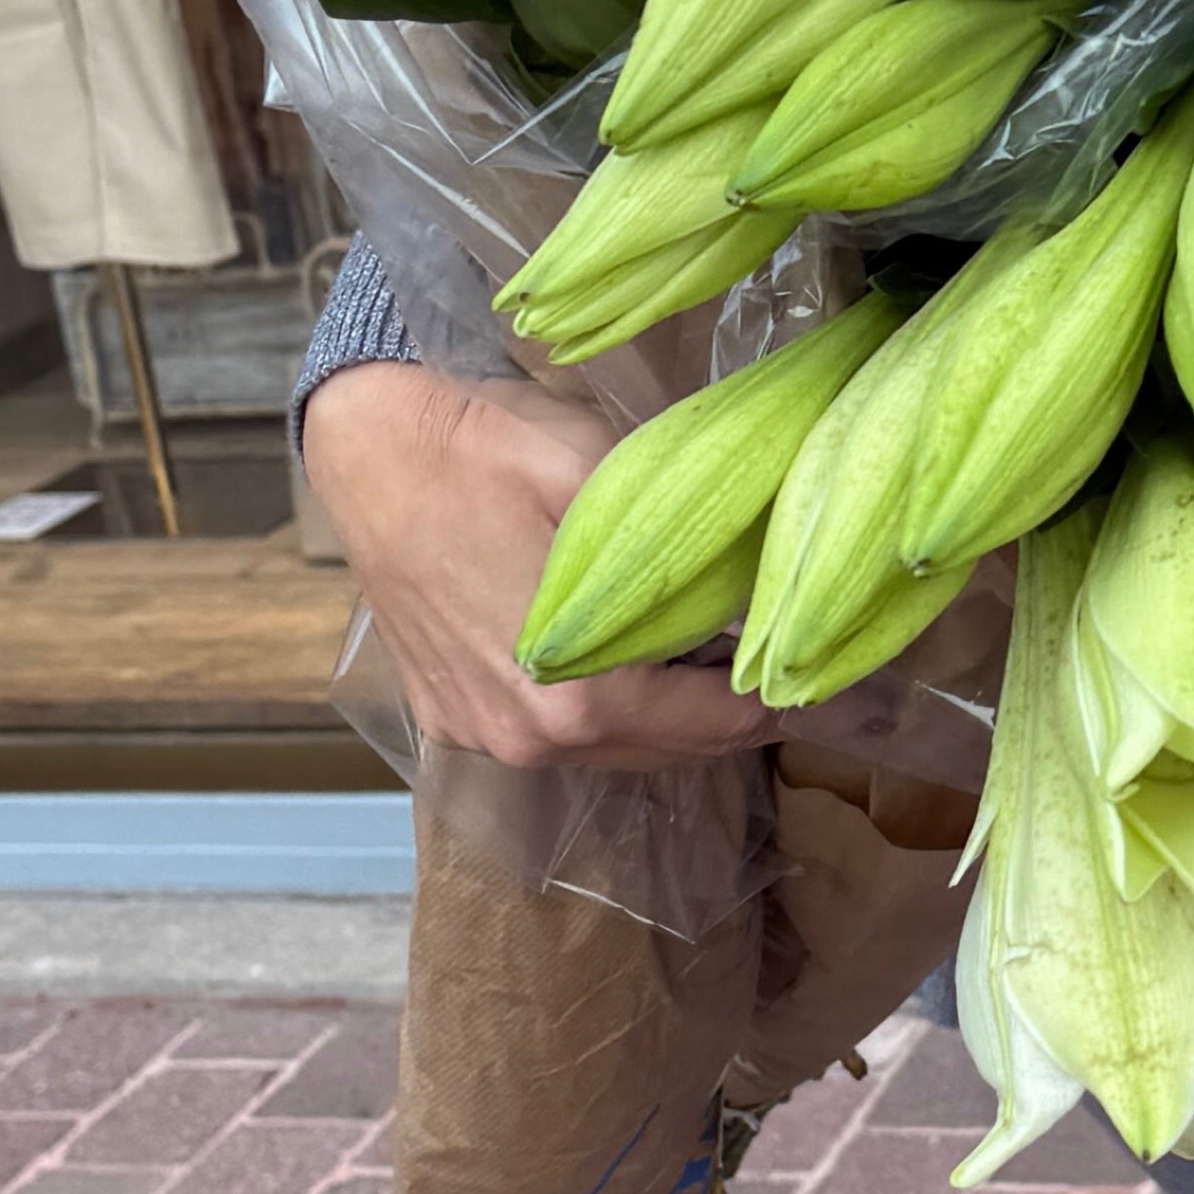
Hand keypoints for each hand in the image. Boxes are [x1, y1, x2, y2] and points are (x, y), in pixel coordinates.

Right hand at [299, 358, 778, 767]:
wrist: (367, 443)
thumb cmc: (488, 449)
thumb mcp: (608, 478)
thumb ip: (684, 552)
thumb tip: (759, 595)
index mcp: (575, 699)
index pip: (713, 726)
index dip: (775, 702)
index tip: (826, 682)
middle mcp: (527, 739)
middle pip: (663, 750)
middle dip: (724, 716)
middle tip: (777, 673)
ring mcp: (480, 734)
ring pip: (608, 749)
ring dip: (663, 717)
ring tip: (713, 668)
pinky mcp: (448, 715)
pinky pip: (549, 733)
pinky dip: (599, 710)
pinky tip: (628, 663)